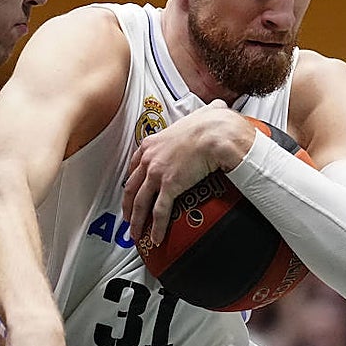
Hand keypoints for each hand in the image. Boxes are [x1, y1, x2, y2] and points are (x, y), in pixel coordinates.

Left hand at [122, 101, 250, 244]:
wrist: (215, 133)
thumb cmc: (210, 124)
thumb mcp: (200, 116)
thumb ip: (205, 113)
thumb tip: (218, 107)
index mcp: (153, 143)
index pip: (134, 165)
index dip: (131, 181)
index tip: (131, 190)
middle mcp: (150, 159)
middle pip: (131, 187)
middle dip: (127, 206)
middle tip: (128, 218)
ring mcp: (157, 173)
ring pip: (140, 203)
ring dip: (137, 221)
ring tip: (137, 234)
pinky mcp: (169, 186)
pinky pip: (159, 212)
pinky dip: (156, 227)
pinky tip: (156, 237)